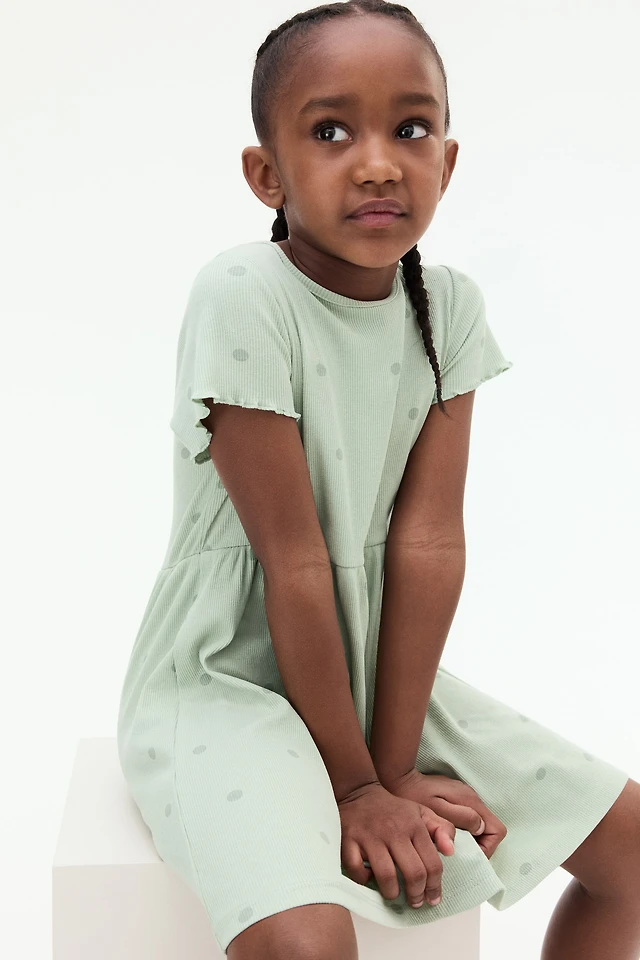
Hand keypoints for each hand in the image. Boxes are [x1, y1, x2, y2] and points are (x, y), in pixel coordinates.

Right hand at [337, 780, 455, 908]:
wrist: (359, 792)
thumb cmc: (393, 809)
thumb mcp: (421, 812)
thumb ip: (442, 829)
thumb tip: (451, 851)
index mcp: (414, 826)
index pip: (432, 864)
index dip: (435, 887)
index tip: (432, 898)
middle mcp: (394, 832)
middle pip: (413, 873)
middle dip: (416, 894)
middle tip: (415, 901)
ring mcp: (370, 836)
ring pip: (387, 876)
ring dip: (392, 892)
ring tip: (394, 894)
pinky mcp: (349, 840)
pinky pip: (357, 870)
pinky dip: (363, 879)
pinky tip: (369, 876)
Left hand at [382, 769, 506, 858]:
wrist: (398, 777)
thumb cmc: (414, 795)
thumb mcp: (436, 810)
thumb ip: (460, 818)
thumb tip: (479, 828)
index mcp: (470, 801)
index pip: (496, 830)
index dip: (488, 848)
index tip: (469, 856)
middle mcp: (471, 798)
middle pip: (489, 829)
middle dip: (479, 846)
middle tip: (459, 854)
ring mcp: (463, 796)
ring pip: (478, 824)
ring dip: (470, 838)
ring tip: (450, 846)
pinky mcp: (454, 797)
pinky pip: (467, 817)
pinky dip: (462, 830)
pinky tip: (444, 835)